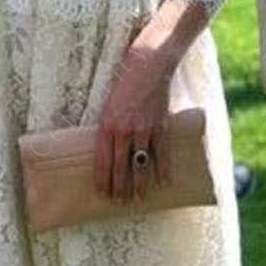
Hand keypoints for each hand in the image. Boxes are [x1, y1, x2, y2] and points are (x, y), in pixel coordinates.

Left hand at [95, 47, 172, 203]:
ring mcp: (144, 129)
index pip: (102, 161)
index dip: (102, 180)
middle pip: (120, 167)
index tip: (102, 194)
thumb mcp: (109, 103)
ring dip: (139, 185)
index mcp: (107, 125)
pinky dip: (163, 170)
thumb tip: (109, 147)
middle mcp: (124, 130)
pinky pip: (162, 153)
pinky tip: (163, 182)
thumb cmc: (125, 80)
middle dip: (119, 188)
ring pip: (140, 165)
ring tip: (137, 198)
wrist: (149, 62)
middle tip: (120, 202)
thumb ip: (109, 125)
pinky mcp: (161, 126)